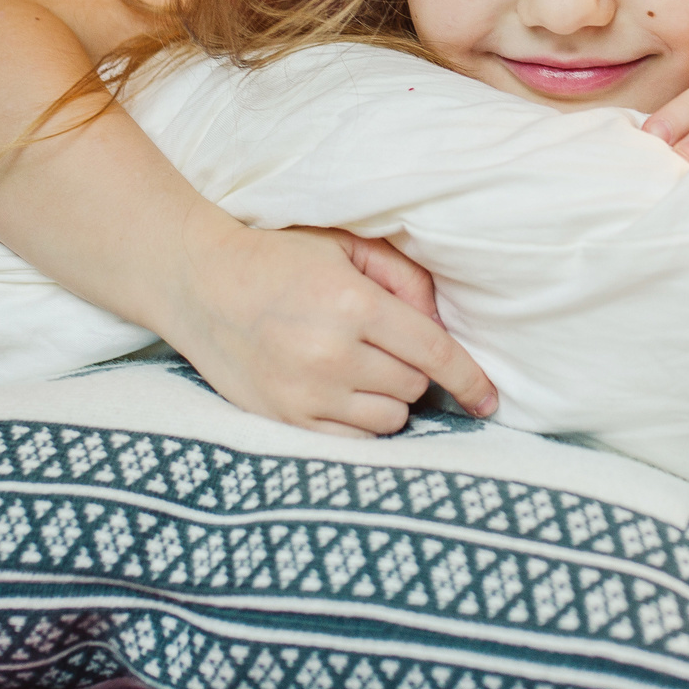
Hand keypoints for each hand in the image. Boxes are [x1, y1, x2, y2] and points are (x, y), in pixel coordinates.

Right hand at [163, 211, 498, 438]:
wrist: (199, 283)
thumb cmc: (280, 258)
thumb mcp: (347, 246)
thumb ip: (404, 279)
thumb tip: (441, 324)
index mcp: (353, 304)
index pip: (434, 353)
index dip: (470, 379)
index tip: (489, 401)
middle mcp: (331, 353)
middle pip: (413, 387)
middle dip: (412, 369)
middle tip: (381, 344)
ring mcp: (305, 392)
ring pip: (388, 419)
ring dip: (388, 398)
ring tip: (358, 367)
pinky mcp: (283, 419)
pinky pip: (353, 441)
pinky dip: (361, 422)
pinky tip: (344, 394)